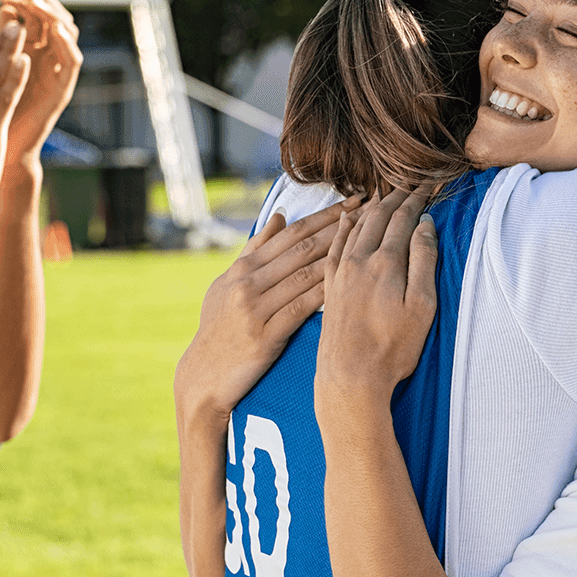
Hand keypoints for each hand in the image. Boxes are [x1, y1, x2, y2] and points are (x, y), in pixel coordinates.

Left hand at [0, 0, 82, 171]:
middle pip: (49, 22)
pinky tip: (56, 29)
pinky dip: (68, 43)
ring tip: (38, 3)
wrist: (1, 155)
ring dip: (53, 16)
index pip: (29, 21)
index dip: (20, 5)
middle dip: (37, 4)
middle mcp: (44, 64)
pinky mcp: (63, 89)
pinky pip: (73, 61)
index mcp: (23, 58)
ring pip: (66, 35)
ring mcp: (55, 75)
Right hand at [174, 198, 355, 419]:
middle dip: (341, 227)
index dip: (326, 215)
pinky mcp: (264, 336)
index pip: (292, 233)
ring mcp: (254, 309)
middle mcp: (247, 283)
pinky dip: (326, 294)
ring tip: (371, 242)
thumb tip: (281, 217)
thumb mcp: (227, 285)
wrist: (203, 375)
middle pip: (303, 248)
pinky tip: (352, 283)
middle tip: (373, 211)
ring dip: (341, 256)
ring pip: (305, 275)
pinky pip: (302, 308)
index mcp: (243, 268)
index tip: (354, 200)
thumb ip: (255, 251)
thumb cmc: (219, 328)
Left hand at [317, 190, 437, 401]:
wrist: (349, 377)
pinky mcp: (329, 285)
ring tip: (385, 193)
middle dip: (397, 196)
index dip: (418, 198)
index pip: (404, 218)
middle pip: (380, 216)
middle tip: (412, 184)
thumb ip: (424, 261)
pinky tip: (347, 218)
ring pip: (357, 225)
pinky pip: (335, 243)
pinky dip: (345, 225)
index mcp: (387, 262)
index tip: (430, 184)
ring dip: (373, 206)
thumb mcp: (422, 306)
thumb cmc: (392, 348)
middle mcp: (360, 259)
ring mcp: (341, 271)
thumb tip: (425, 226)